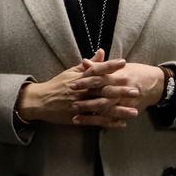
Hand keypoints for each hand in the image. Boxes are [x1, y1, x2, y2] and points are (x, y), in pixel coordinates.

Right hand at [17, 50, 132, 127]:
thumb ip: (88, 64)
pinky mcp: (78, 116)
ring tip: (134, 111)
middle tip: (136, 90)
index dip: (109, 66)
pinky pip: (95, 120)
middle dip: (120, 90)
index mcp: (79, 78)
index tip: (124, 63)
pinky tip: (121, 124)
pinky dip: (109, 122)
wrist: (40, 101)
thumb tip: (101, 51)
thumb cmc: (56, 85)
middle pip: (102, 89)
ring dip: (119, 109)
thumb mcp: (70, 72)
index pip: (96, 69)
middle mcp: (80, 90)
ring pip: (102, 106)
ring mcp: (79, 103)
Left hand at [69, 57, 165, 125]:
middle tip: (71, 102)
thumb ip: (100, 66)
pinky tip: (90, 123)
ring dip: (91, 113)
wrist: (157, 84)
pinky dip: (101, 121)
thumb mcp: (119, 67)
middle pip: (102, 95)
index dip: (86, 81)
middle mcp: (123, 89)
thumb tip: (83, 61)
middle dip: (86, 99)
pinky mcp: (129, 111)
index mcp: (119, 75)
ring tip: (75, 115)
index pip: (99, 78)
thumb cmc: (135, 72)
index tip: (72, 84)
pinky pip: (114, 119)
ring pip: (106, 109)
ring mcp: (126, 102)